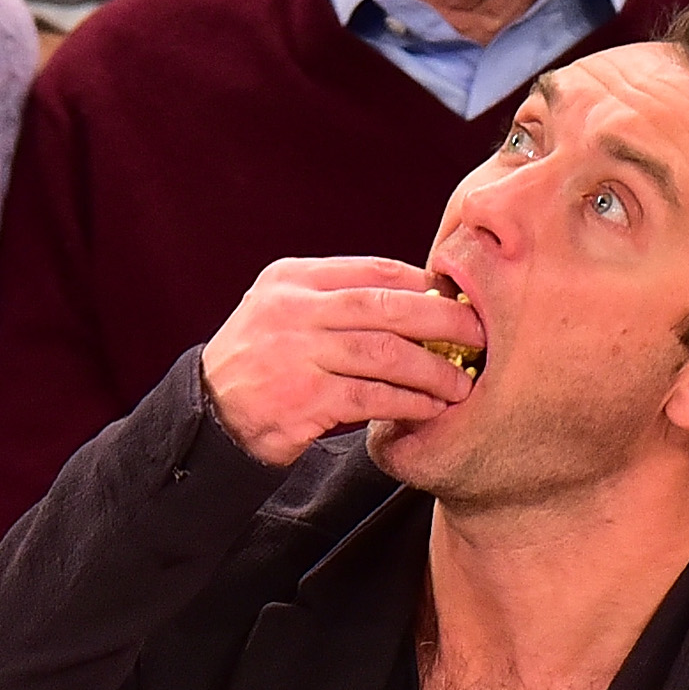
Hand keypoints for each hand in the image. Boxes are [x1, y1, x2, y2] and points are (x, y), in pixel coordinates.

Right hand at [201, 257, 482, 467]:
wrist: (209, 418)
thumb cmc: (259, 367)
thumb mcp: (283, 315)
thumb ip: (335, 303)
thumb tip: (415, 300)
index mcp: (291, 279)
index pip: (373, 271)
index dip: (422, 286)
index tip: (455, 303)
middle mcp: (292, 309)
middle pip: (386, 306)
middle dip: (442, 321)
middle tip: (479, 335)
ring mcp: (296, 353)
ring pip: (385, 353)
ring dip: (432, 369)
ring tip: (461, 383)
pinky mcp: (303, 398)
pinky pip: (372, 396)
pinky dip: (408, 402)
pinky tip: (429, 408)